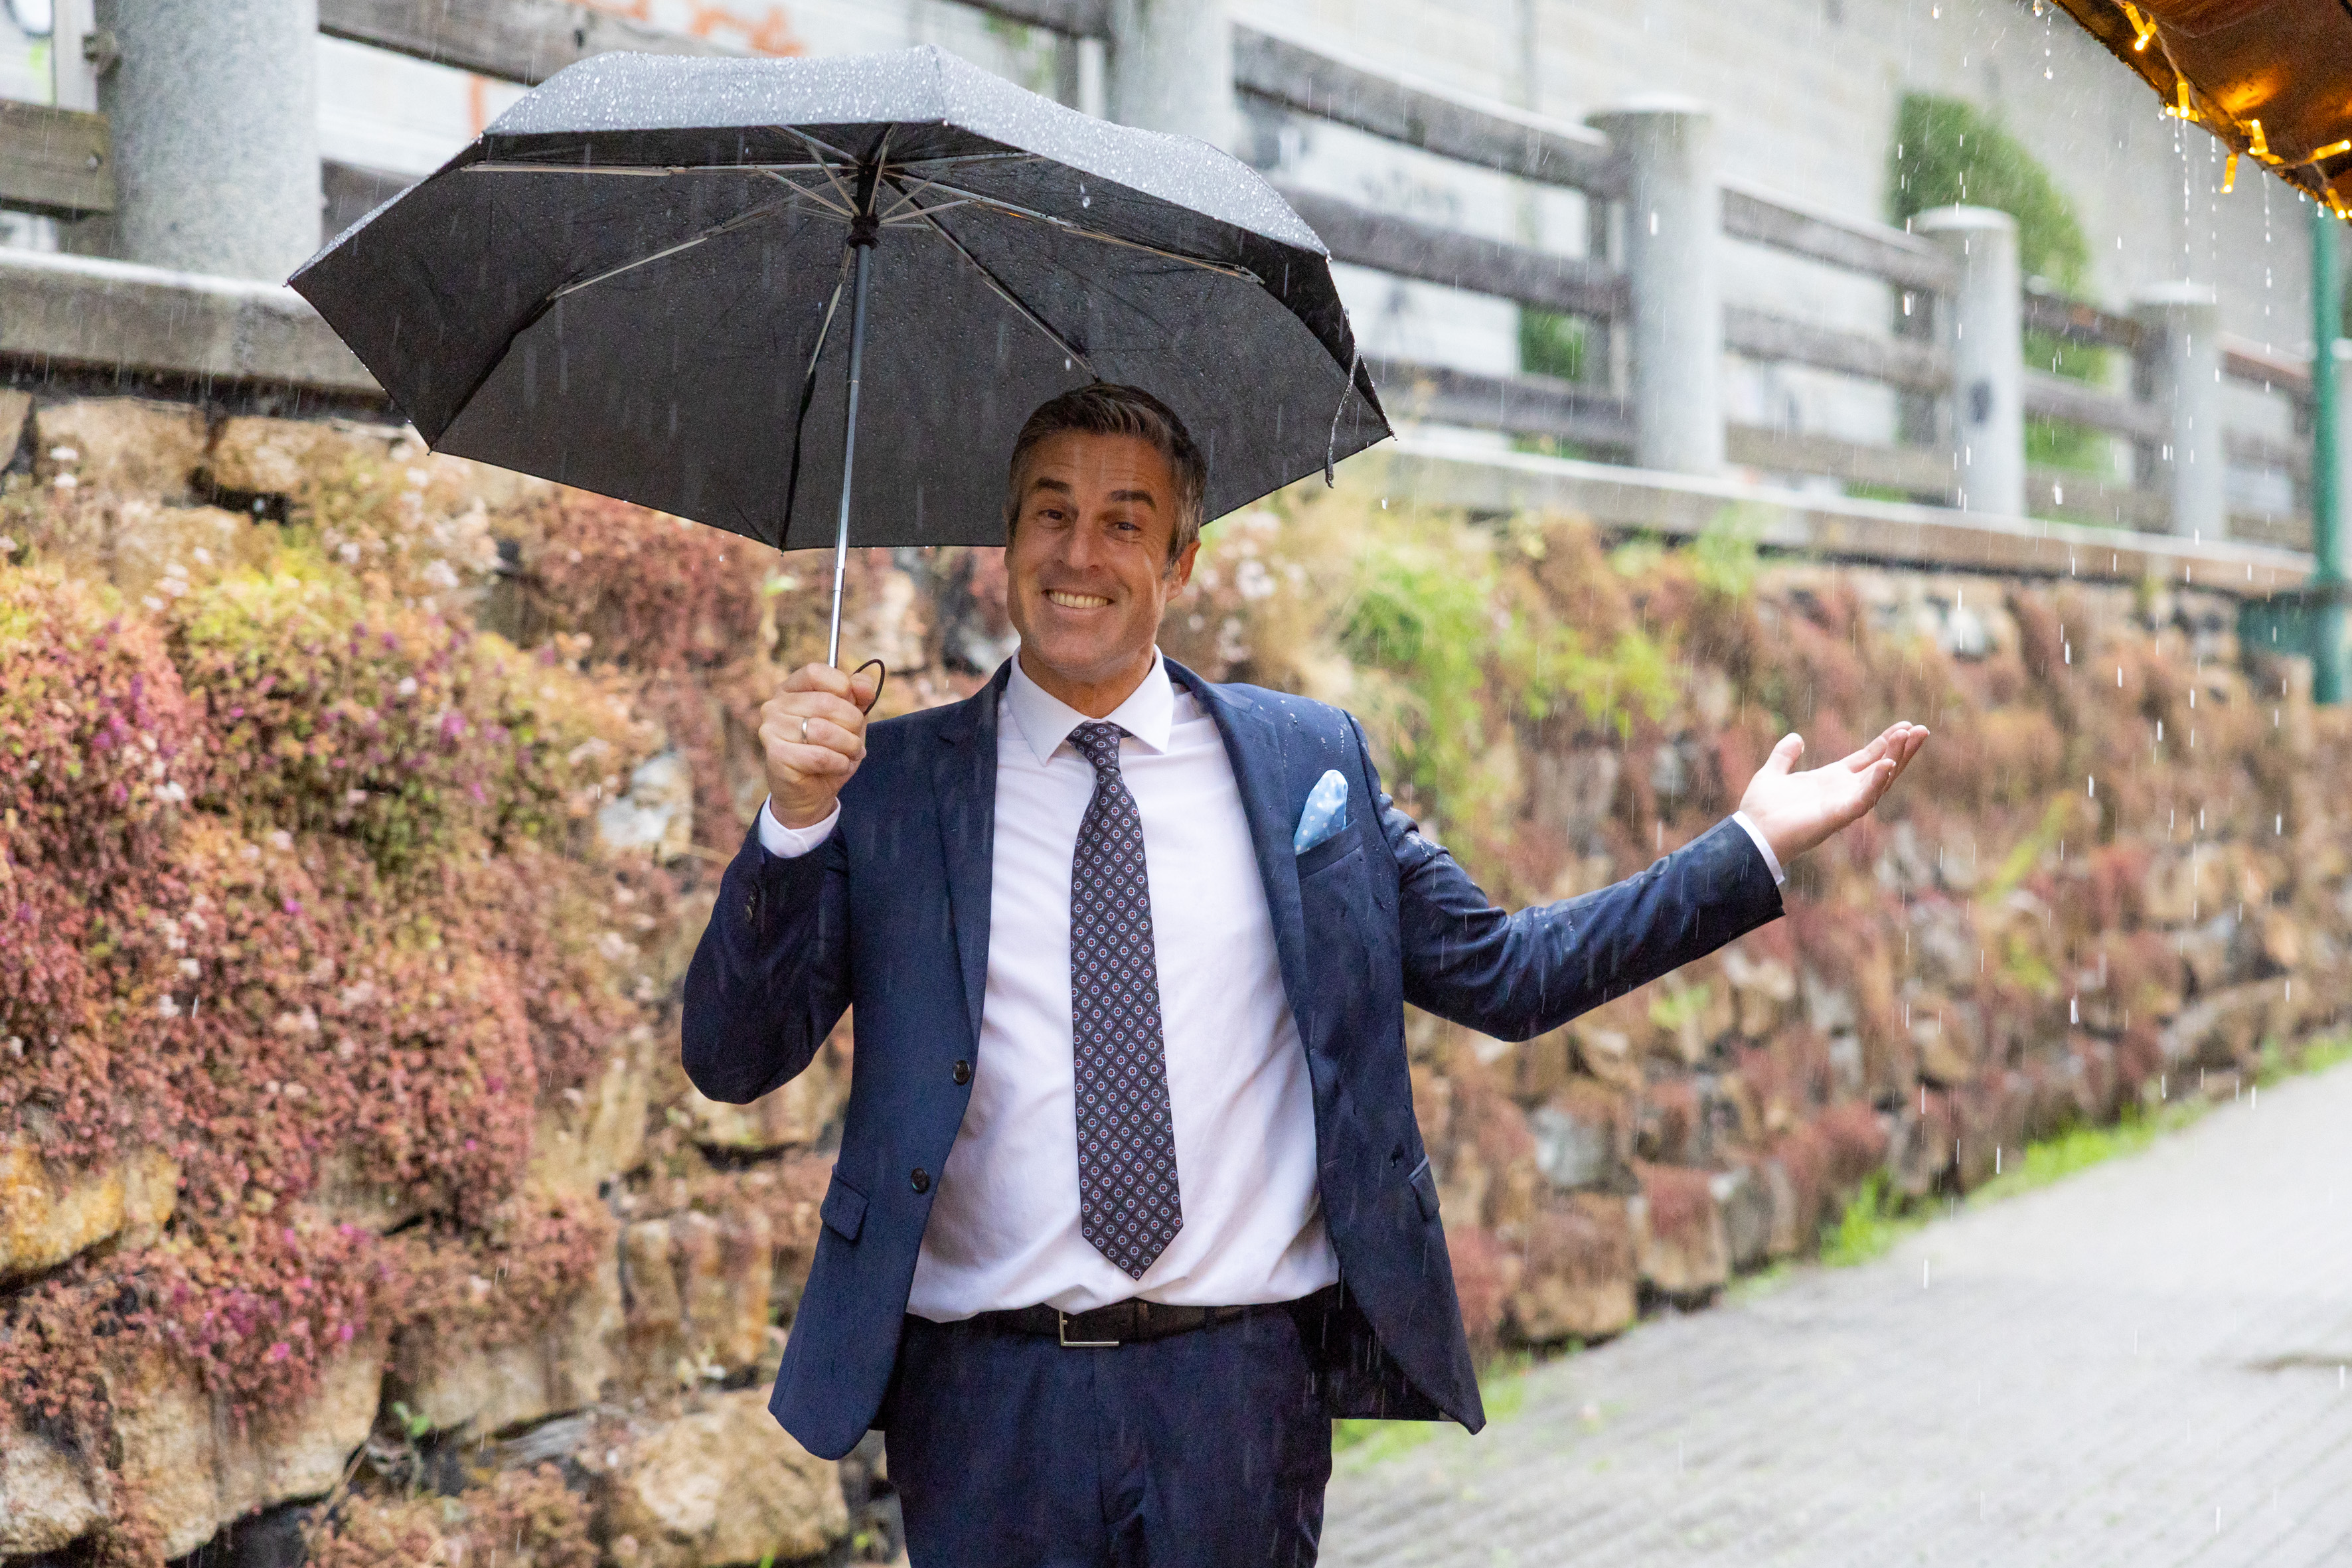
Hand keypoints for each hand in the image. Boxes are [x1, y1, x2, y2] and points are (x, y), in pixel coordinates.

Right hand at [760, 663, 878, 828]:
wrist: (811, 793)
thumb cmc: (829, 750)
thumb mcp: (849, 720)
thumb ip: (858, 696)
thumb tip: (864, 686)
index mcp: (791, 690)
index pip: (816, 671)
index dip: (843, 685)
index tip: (857, 703)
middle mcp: (775, 706)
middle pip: (826, 702)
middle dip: (852, 724)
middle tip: (855, 740)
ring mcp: (771, 730)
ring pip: (824, 730)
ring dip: (848, 745)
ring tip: (849, 754)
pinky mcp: (776, 755)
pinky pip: (819, 755)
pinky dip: (839, 763)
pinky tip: (838, 766)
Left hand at [1738, 721, 1928, 868]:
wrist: (1751, 835)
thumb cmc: (1761, 811)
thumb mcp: (1773, 773)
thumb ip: (1784, 755)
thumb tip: (1796, 737)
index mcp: (1831, 780)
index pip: (1866, 758)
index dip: (1885, 743)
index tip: (1905, 726)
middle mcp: (1843, 792)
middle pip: (1882, 768)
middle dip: (1902, 750)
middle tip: (1922, 730)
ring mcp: (1843, 804)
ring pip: (1879, 780)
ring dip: (1895, 759)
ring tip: (1910, 738)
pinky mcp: (1838, 816)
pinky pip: (1863, 799)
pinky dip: (1876, 782)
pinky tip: (1887, 765)